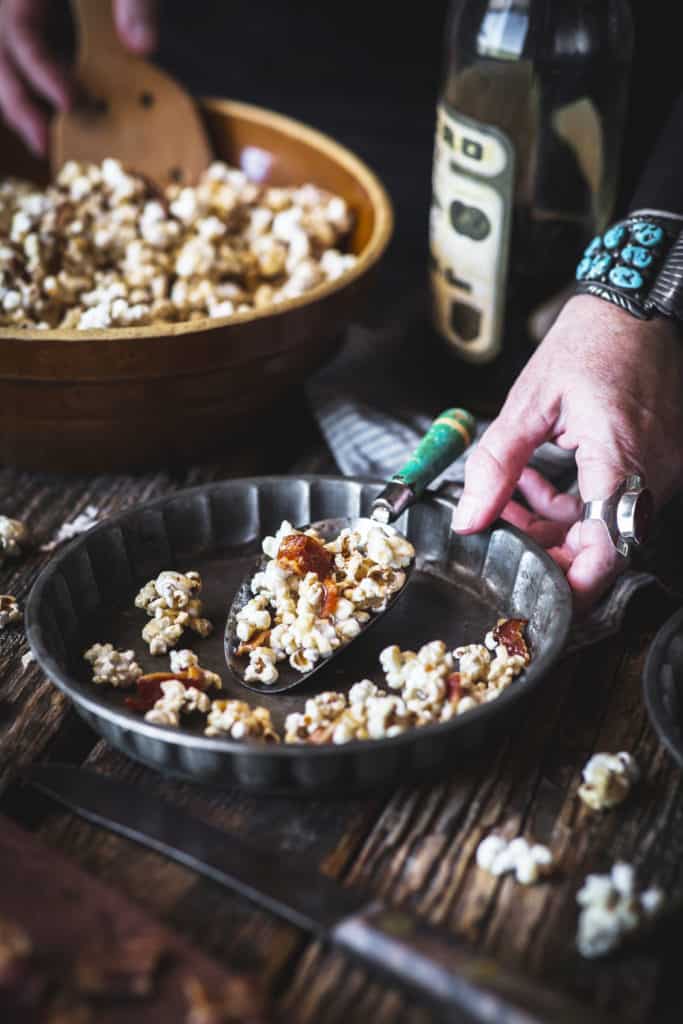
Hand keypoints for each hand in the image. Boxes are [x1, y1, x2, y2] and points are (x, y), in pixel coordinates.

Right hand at [0, 0, 157, 154]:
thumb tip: (143, 47)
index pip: (19, 31)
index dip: (42, 71)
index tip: (72, 104)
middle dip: (17, 101)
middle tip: (46, 144)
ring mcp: (16, 5)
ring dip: (16, 95)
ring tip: (43, 137)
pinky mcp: (26, 12)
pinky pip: (15, 45)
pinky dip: (27, 78)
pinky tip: (52, 107)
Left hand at [453, 294, 682, 610]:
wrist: (636, 307)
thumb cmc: (589, 342)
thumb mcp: (528, 403)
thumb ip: (495, 466)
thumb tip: (469, 519)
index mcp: (620, 457)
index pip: (606, 548)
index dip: (574, 584)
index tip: (539, 598)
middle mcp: (650, 472)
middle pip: (600, 544)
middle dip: (546, 547)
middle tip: (501, 531)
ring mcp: (658, 470)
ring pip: (602, 525)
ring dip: (553, 524)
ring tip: (508, 497)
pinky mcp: (654, 463)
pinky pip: (612, 503)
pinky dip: (572, 503)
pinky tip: (535, 480)